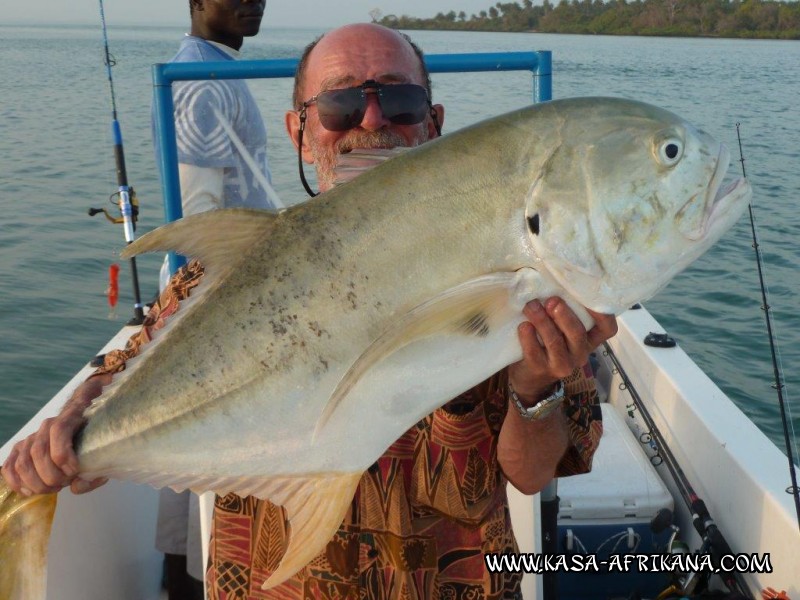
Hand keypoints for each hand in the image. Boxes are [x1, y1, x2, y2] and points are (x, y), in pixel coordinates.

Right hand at [1, 375, 110, 495]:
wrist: (82, 421)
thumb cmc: (93, 438)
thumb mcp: (101, 451)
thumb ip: (92, 472)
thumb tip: (75, 486)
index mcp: (69, 418)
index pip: (59, 431)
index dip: (64, 456)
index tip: (75, 471)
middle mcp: (46, 426)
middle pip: (38, 452)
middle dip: (51, 476)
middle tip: (64, 483)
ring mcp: (30, 437)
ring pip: (23, 462)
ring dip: (37, 482)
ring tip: (53, 488)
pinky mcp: (20, 449)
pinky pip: (9, 466)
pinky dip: (16, 482)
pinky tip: (30, 491)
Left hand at [508, 297, 617, 402]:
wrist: (530, 376)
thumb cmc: (548, 343)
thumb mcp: (562, 329)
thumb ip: (564, 312)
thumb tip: (553, 279)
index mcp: (590, 340)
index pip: (608, 329)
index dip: (602, 313)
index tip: (587, 293)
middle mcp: (580, 353)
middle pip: (578, 333)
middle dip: (564, 315)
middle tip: (551, 300)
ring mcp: (561, 364)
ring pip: (555, 342)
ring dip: (542, 321)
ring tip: (531, 306)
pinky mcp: (540, 369)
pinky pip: (535, 352)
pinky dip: (528, 337)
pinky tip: (523, 325)